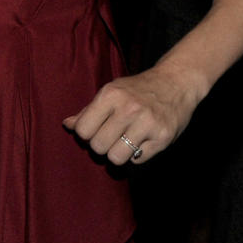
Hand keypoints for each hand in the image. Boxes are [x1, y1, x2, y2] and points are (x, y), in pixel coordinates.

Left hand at [62, 64, 200, 165]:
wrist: (175, 82)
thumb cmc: (137, 89)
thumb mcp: (111, 92)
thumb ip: (89, 110)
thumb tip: (67, 125)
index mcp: (111, 94)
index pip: (83, 130)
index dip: (86, 134)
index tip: (95, 130)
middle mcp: (129, 108)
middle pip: (98, 146)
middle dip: (101, 146)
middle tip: (110, 138)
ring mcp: (147, 123)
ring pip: (116, 157)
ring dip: (118, 154)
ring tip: (124, 142)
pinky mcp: (163, 137)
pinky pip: (138, 160)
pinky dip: (137, 155)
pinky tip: (141, 141)